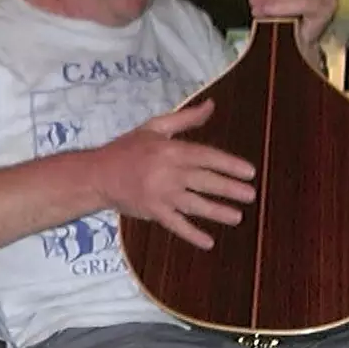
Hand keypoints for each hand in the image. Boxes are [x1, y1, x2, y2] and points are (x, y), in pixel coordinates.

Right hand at [89, 100, 256, 249]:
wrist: (97, 174)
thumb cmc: (127, 149)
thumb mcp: (154, 127)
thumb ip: (185, 119)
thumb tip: (211, 105)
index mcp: (171, 150)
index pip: (207, 157)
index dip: (230, 165)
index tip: (249, 172)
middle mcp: (168, 173)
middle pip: (205, 182)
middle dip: (230, 189)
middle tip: (251, 195)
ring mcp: (161, 195)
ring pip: (195, 205)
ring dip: (218, 212)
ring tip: (237, 217)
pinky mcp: (153, 212)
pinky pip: (176, 225)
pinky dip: (192, 234)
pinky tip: (208, 242)